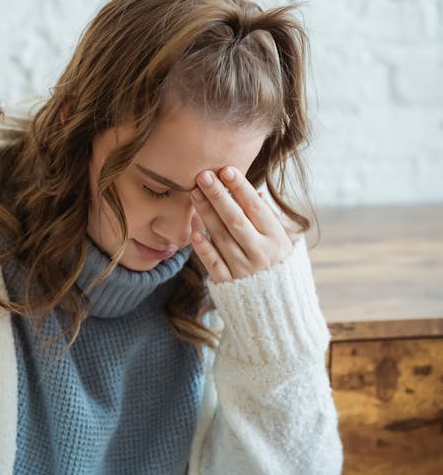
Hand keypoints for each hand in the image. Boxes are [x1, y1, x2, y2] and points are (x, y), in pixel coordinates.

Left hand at [189, 166, 292, 282]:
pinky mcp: (227, 283)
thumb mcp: (281, 241)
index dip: (241, 189)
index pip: (256, 209)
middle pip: (236, 220)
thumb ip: (268, 218)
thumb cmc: (275, 264)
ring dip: (207, 215)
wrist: (275, 306)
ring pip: (222, 238)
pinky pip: (214, 263)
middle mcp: (261, 254)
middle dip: (219, 196)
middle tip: (203, 175)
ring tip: (194, 193)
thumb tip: (256, 194)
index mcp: (276, 239)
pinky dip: (204, 249)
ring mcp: (243, 270)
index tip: (226, 170)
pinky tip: (194, 233)